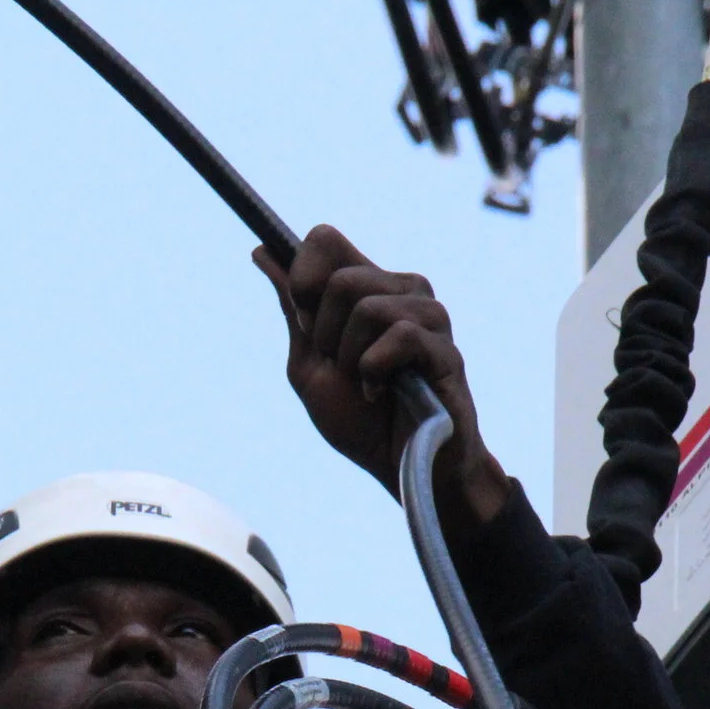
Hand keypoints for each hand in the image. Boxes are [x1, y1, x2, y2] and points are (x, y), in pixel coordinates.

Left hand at [256, 225, 509, 537]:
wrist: (399, 469)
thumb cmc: (359, 421)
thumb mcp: (309, 364)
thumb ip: (292, 309)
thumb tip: (262, 250)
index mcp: (366, 287)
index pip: (324, 239)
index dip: (303, 277)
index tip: (304, 322)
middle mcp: (401, 290)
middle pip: (339, 279)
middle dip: (324, 336)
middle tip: (344, 369)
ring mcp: (429, 316)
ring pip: (367, 307)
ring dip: (351, 359)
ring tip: (368, 385)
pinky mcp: (446, 348)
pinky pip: (400, 336)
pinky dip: (376, 371)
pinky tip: (382, 393)